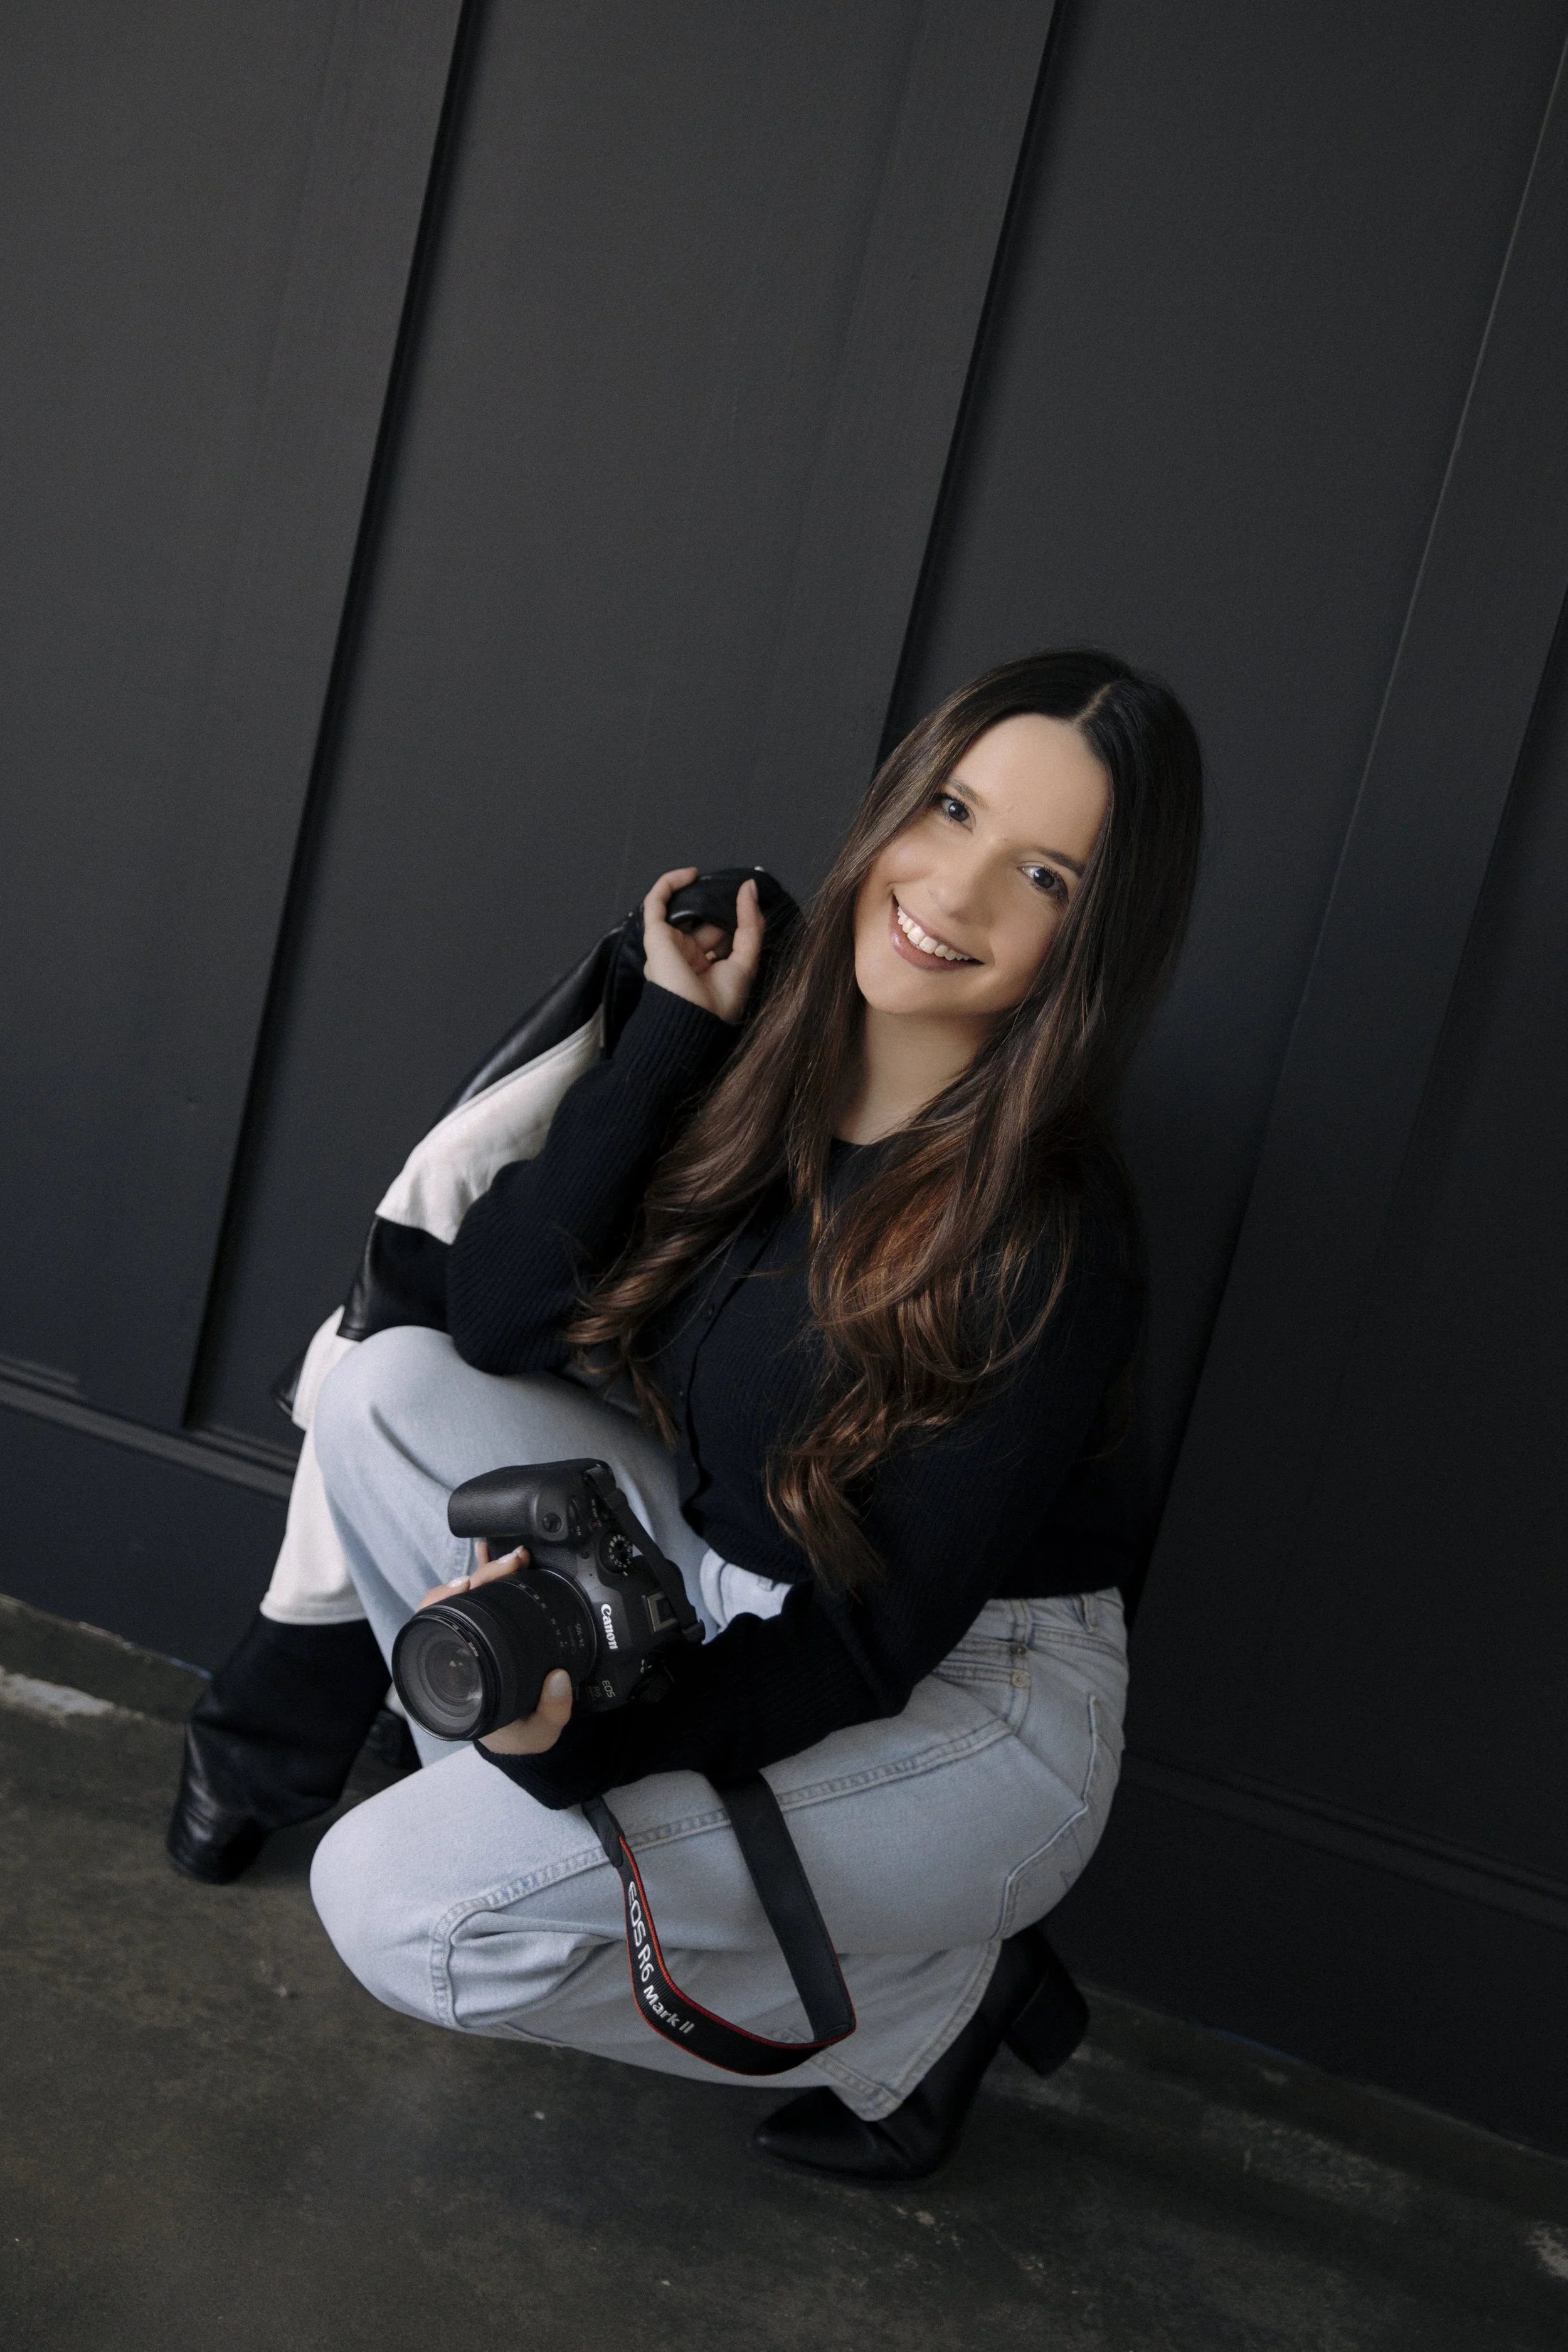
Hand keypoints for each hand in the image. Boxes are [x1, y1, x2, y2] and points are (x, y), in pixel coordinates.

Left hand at [416, 1541, 572, 1755]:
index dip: (443, 1601)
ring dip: (487, 1571)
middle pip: (451, 1603)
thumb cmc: (519, 1732)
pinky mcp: (489, 1630)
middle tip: (511, 1563)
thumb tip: (559, 1679)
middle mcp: (454, 1654)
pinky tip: (506, 1558)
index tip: (468, 1584)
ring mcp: (471, 1639)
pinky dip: (493, 1576)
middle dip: (480, 1576)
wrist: (523, 1735)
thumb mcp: (537, 1732)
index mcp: (451, 1679)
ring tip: (514, 1557)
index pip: (431, 1630)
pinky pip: (485, 1598)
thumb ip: (551, 1712)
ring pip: (467, 1595)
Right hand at [639, 867, 764, 1025]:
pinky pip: (656, 902)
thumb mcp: (746, 960)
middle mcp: (685, 955)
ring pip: (680, 909)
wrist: (692, 1018)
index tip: (748, 900)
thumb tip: (750, 887)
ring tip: (712, 879)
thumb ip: (751, 924)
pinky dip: (670, 884)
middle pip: (701, 920)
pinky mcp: (655, 935)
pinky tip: (691, 874)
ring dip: (695, 893)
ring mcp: (668, 945)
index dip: (732, 917)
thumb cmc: (719, 1001)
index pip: (718, 934)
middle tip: (734, 890)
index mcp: (704, 967)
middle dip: (717, 904)